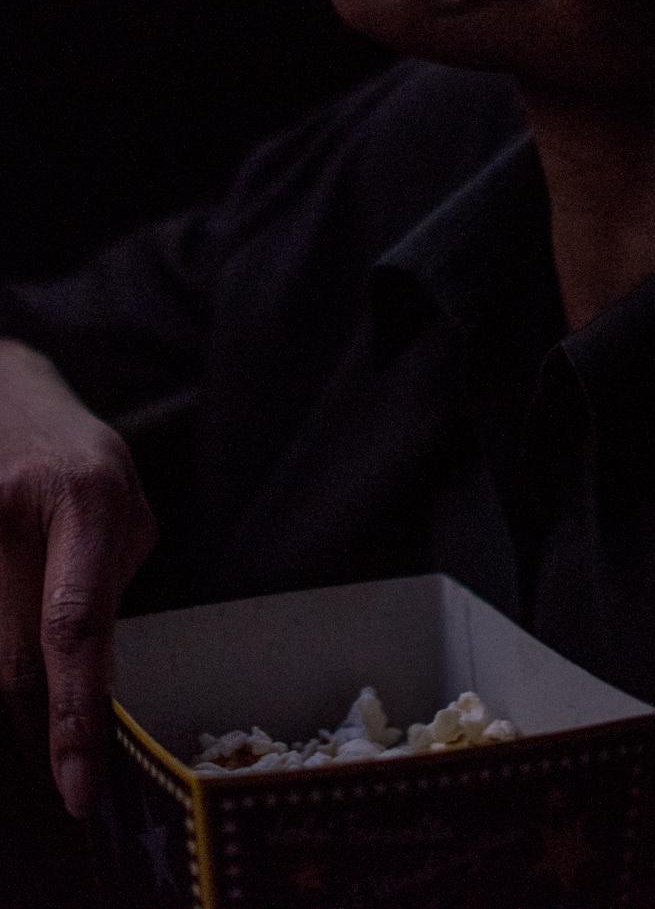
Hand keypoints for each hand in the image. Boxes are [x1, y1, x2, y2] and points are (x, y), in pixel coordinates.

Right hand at [0, 340, 157, 818]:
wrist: (7, 388)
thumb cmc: (75, 459)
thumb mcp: (119, 509)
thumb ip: (103, 590)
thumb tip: (86, 692)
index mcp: (88, 498)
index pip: (77, 628)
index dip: (74, 717)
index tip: (78, 790)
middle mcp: (18, 504)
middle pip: (15, 659)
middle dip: (37, 721)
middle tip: (58, 766)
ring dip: (8, 682)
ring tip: (32, 684)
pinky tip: (8, 640)